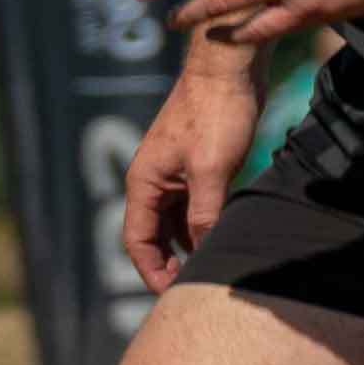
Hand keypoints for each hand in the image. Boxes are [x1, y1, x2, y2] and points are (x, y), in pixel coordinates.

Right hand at [122, 62, 264, 293]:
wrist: (226, 69)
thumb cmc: (215, 114)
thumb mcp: (213, 169)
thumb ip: (205, 212)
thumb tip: (204, 250)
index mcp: (143, 182)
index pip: (137, 240)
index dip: (151, 270)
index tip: (172, 296)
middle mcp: (152, 181)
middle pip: (151, 234)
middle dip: (167, 263)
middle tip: (192, 289)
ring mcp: (173, 173)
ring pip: (172, 221)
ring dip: (185, 245)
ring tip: (207, 268)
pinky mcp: (194, 165)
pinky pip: (190, 205)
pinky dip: (200, 224)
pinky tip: (218, 237)